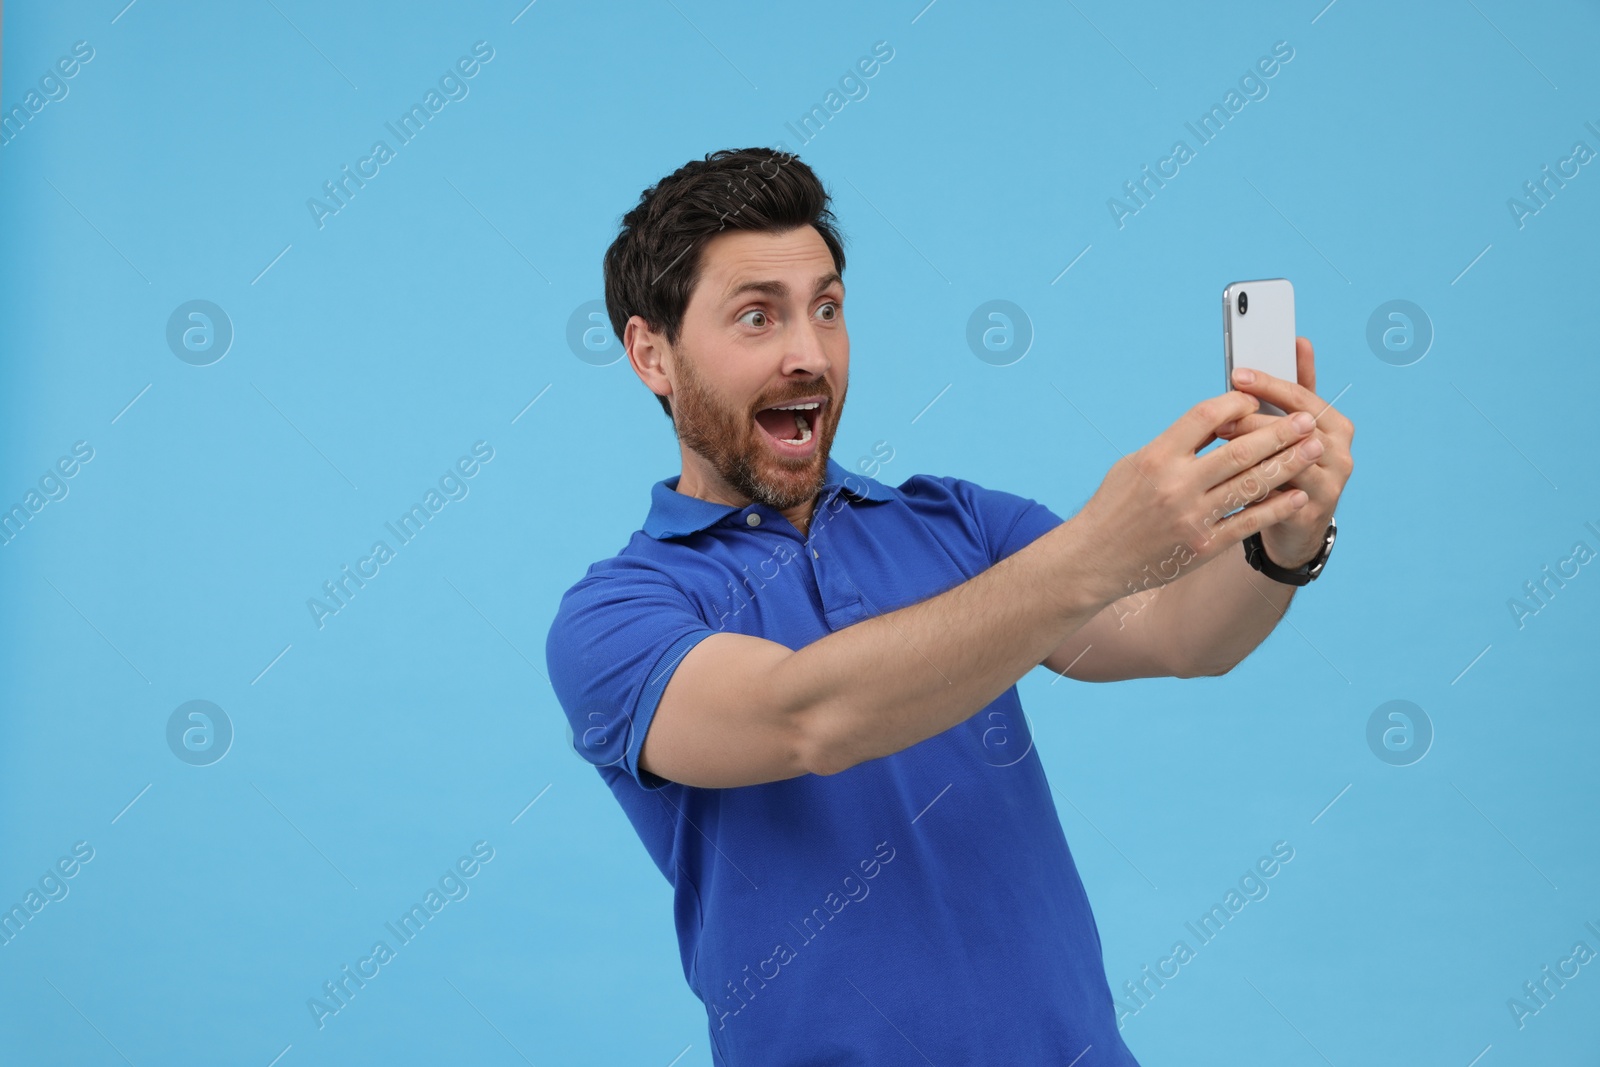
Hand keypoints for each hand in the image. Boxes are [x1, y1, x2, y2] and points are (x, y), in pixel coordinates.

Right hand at [1071, 377, 1329, 607]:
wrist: (1093, 560)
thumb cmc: (1113, 507)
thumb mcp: (1134, 464)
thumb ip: (1175, 444)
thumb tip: (1217, 422)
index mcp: (1156, 457)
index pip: (1206, 416)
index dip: (1237, 403)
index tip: (1257, 400)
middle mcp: (1176, 485)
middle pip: (1240, 450)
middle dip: (1280, 433)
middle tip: (1309, 419)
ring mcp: (1191, 518)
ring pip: (1251, 485)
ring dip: (1288, 465)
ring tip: (1314, 448)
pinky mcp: (1201, 547)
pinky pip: (1247, 523)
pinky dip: (1275, 508)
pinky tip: (1297, 494)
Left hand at [1214, 336, 1354, 567]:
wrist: (1298, 524)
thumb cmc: (1290, 464)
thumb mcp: (1294, 426)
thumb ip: (1293, 389)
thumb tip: (1297, 342)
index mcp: (1337, 425)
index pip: (1302, 396)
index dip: (1269, 385)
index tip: (1238, 375)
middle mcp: (1340, 453)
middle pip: (1296, 428)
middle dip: (1254, 420)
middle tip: (1220, 416)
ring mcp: (1330, 485)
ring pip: (1288, 461)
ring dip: (1252, 451)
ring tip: (1222, 442)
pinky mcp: (1311, 513)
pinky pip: (1279, 495)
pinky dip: (1253, 483)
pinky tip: (1227, 476)